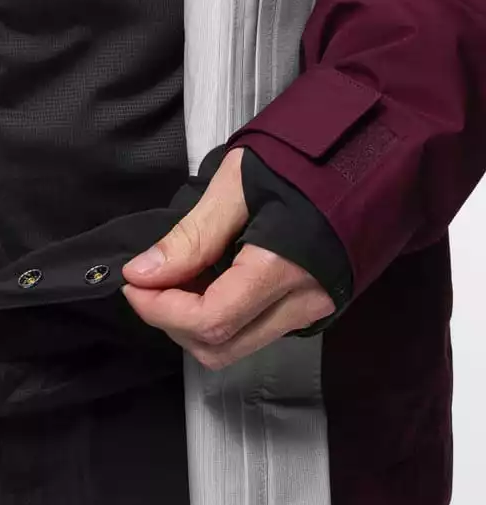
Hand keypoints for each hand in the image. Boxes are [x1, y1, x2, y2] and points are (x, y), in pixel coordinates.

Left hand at [121, 149, 334, 369]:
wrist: (372, 156)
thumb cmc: (305, 160)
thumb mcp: (237, 182)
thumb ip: (191, 234)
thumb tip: (143, 273)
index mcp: (284, 269)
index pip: (210, 321)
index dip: (160, 310)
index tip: (133, 282)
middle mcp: (303, 304)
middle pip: (219, 348)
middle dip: (171, 322)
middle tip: (150, 282)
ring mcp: (312, 311)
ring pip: (236, 346)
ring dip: (193, 323)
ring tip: (178, 277)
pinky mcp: (313, 308)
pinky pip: (254, 330)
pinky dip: (220, 316)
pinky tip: (208, 280)